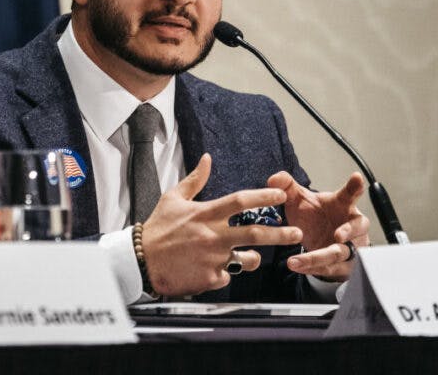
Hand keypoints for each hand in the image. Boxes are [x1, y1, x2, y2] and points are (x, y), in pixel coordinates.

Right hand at [142, 154, 302, 296]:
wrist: (141, 260)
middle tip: (297, 233)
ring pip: (249, 260)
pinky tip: (211, 269)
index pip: (241, 201)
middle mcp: (213, 235)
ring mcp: (213, 258)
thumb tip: (207, 159)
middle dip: (281, 234)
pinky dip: (224, 273)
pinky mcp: (209, 278)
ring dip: (254, 258)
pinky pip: (228, 277)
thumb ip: (195, 180)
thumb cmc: (157, 228)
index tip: (281, 196)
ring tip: (249, 257)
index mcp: (205, 214)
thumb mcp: (173, 198)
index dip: (264, 197)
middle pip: (256, 234)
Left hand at [268, 171, 370, 280]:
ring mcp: (349, 247)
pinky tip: (296, 266)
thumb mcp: (299, 200)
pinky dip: (312, 268)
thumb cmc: (314, 216)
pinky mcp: (341, 265)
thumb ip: (287, 186)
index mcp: (342, 205)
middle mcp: (351, 226)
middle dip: (349, 232)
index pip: (350, 194)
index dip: (355, 186)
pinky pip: (329, 269)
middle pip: (356, 228)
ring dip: (319, 257)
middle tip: (338, 235)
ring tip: (296, 260)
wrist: (318, 240)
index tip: (357, 177)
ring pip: (339, 253)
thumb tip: (274, 179)